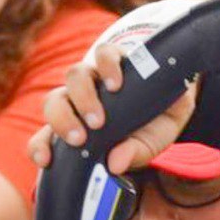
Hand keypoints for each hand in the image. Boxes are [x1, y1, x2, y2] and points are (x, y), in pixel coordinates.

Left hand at [32, 43, 198, 174]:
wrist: (179, 95)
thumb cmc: (155, 125)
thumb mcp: (148, 146)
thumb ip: (133, 155)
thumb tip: (115, 165)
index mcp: (79, 125)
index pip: (47, 136)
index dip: (40, 146)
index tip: (45, 159)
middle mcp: (81, 99)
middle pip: (54, 102)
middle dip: (62, 121)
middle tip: (80, 139)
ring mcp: (97, 75)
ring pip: (75, 76)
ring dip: (83, 97)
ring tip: (100, 119)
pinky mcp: (115, 56)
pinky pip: (103, 54)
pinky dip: (107, 67)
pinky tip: (116, 84)